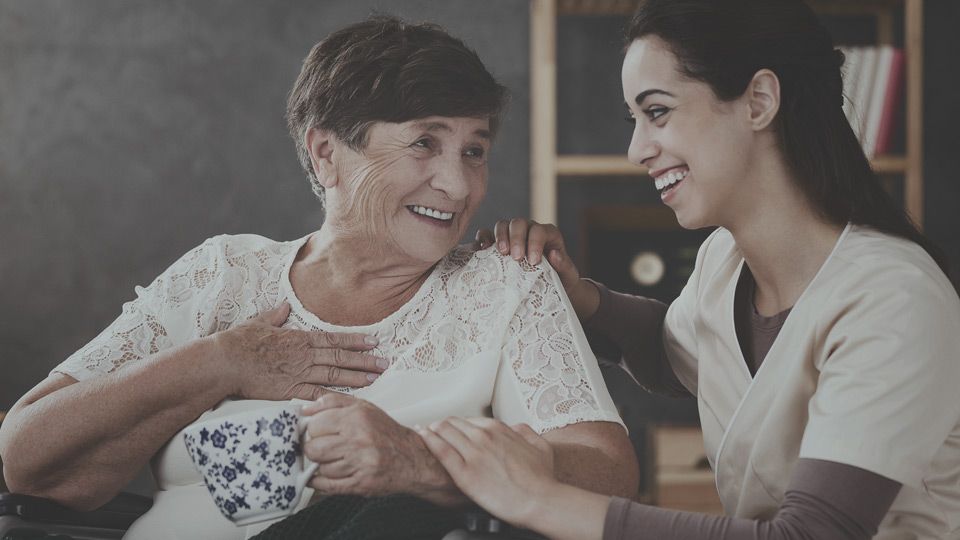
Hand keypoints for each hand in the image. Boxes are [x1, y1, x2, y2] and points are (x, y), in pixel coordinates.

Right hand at [211, 303, 385, 400]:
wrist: (224, 362)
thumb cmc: (238, 342)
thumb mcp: (258, 322)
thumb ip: (275, 316)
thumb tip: (284, 306)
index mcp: (299, 339)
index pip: (335, 339)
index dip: (356, 341)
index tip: (374, 342)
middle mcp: (304, 356)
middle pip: (341, 358)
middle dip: (365, 361)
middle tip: (385, 363)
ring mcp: (298, 374)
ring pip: (334, 376)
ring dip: (357, 378)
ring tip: (376, 379)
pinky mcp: (289, 391)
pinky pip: (316, 395)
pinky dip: (333, 398)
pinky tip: (349, 401)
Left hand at [301, 393, 462, 504]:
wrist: (412, 458)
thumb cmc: (385, 432)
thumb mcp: (363, 407)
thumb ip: (332, 402)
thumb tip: (304, 409)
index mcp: (356, 417)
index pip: (315, 425)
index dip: (313, 429)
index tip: (318, 432)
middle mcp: (358, 440)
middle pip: (314, 448)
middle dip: (313, 449)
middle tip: (322, 447)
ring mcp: (359, 464)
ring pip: (320, 468)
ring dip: (321, 465)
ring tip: (333, 459)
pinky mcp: (360, 484)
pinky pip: (328, 486)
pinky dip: (320, 482)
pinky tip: (324, 475)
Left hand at [418, 417, 557, 525]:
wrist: (540, 501)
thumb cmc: (541, 480)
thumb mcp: (540, 447)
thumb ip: (525, 433)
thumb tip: (516, 429)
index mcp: (499, 429)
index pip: (470, 420)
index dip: (458, 425)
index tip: (452, 429)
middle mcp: (484, 436)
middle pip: (453, 423)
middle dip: (441, 425)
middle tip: (433, 429)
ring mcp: (473, 453)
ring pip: (444, 431)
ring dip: (432, 429)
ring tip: (423, 431)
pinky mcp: (464, 473)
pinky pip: (441, 451)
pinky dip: (429, 441)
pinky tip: (422, 437)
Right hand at [475, 219, 598, 319]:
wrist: (550, 290)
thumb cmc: (560, 280)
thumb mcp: (568, 275)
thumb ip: (564, 265)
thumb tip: (554, 254)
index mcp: (548, 234)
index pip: (539, 230)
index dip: (535, 242)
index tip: (533, 261)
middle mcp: (529, 230)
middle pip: (518, 223)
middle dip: (516, 238)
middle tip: (516, 258)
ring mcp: (513, 235)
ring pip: (503, 225)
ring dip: (500, 237)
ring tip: (501, 253)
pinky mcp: (499, 244)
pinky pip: (487, 234)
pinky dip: (483, 238)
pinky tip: (482, 250)